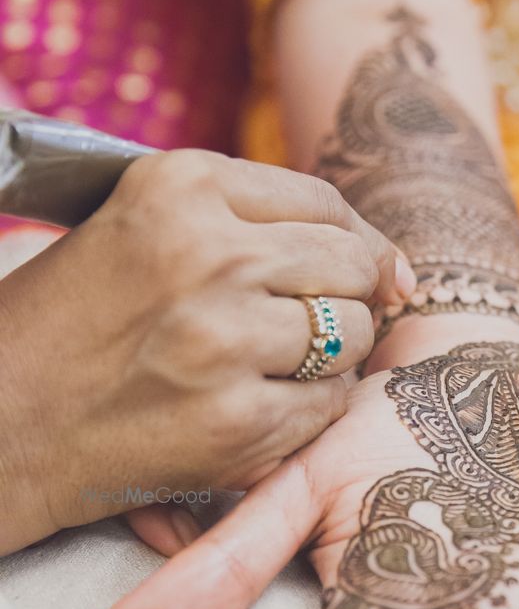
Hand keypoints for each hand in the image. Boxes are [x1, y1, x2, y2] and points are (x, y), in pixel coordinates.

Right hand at [0, 148, 413, 554]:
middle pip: (350, 266)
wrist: (2, 421)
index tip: (364, 273)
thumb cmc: (74, 323)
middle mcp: (209, 253)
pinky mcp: (236, 422)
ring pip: (350, 337)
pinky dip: (308, 413)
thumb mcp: (138, 227)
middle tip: (304, 327)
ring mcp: (225, 340)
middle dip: (347, 299)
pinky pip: (328, 406)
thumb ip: (249, 222)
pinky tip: (258, 409)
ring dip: (329, 359)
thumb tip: (389, 262)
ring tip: (270, 369)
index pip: (324, 202)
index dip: (356, 244)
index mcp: (181, 186)